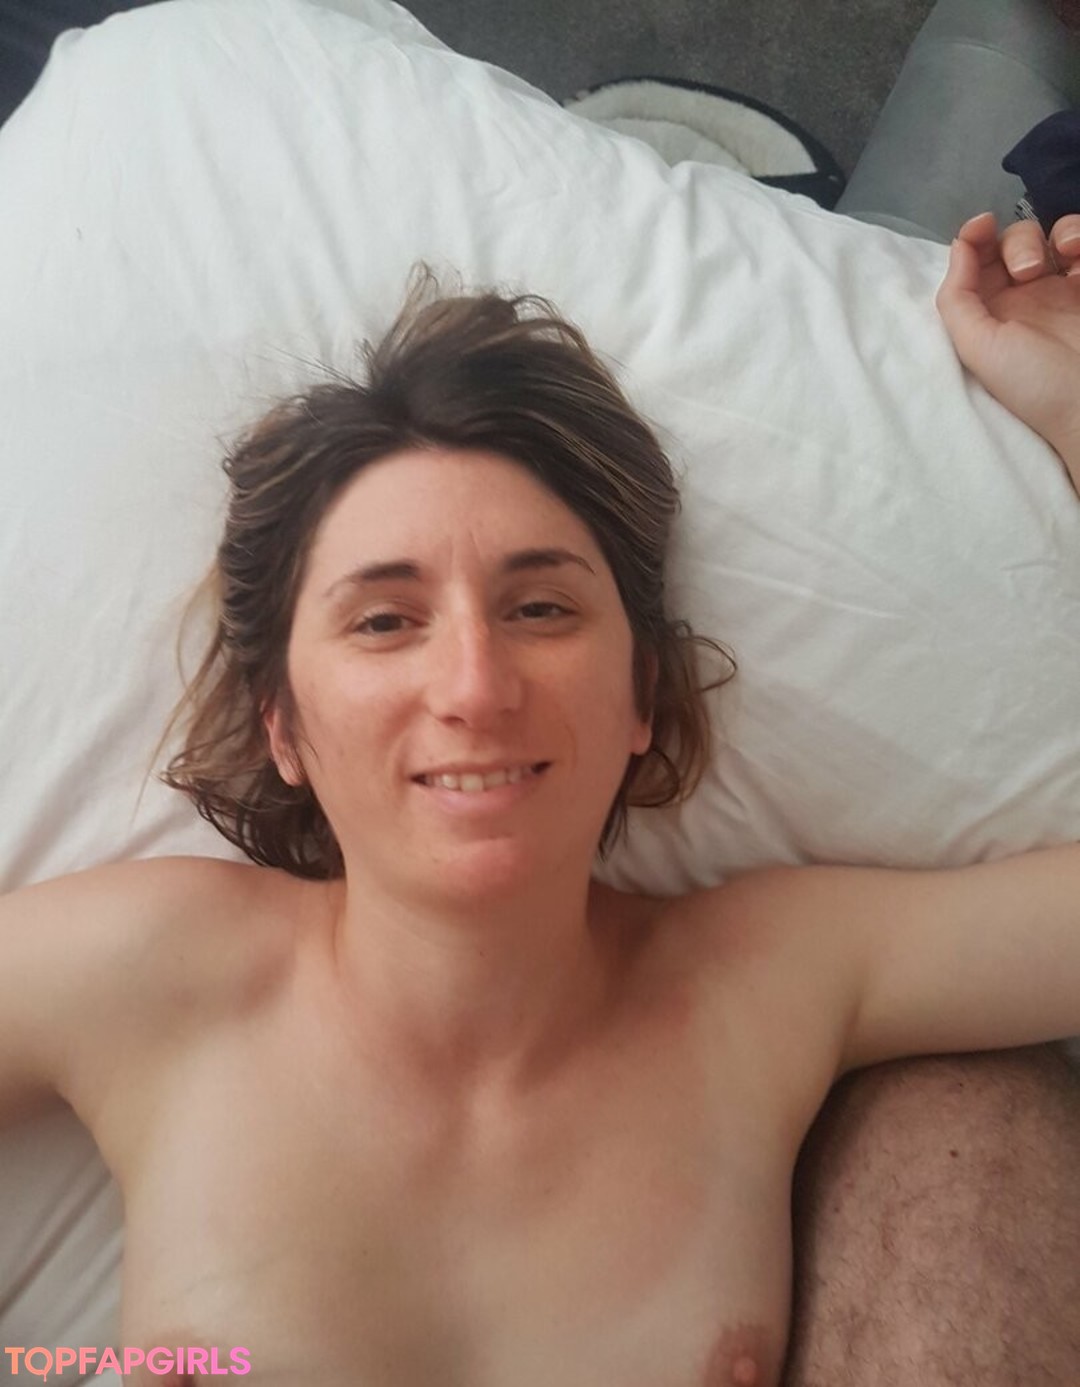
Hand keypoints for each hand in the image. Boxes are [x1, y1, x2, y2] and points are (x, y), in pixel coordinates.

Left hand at [936, 211, 1079, 488]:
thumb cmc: (1031, 380)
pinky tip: (1078, 258)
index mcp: (988, 312)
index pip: (976, 261)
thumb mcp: (977, 347)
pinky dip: (1078, 237)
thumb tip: (958, 245)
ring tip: (1062, 259)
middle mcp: (1023, 297)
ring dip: (1051, 236)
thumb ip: (956, 298)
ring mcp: (1061, 289)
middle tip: (1028, 272)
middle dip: (1017, 244)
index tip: (982, 225)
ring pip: (1051, 236)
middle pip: (1013, 242)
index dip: (975, 237)